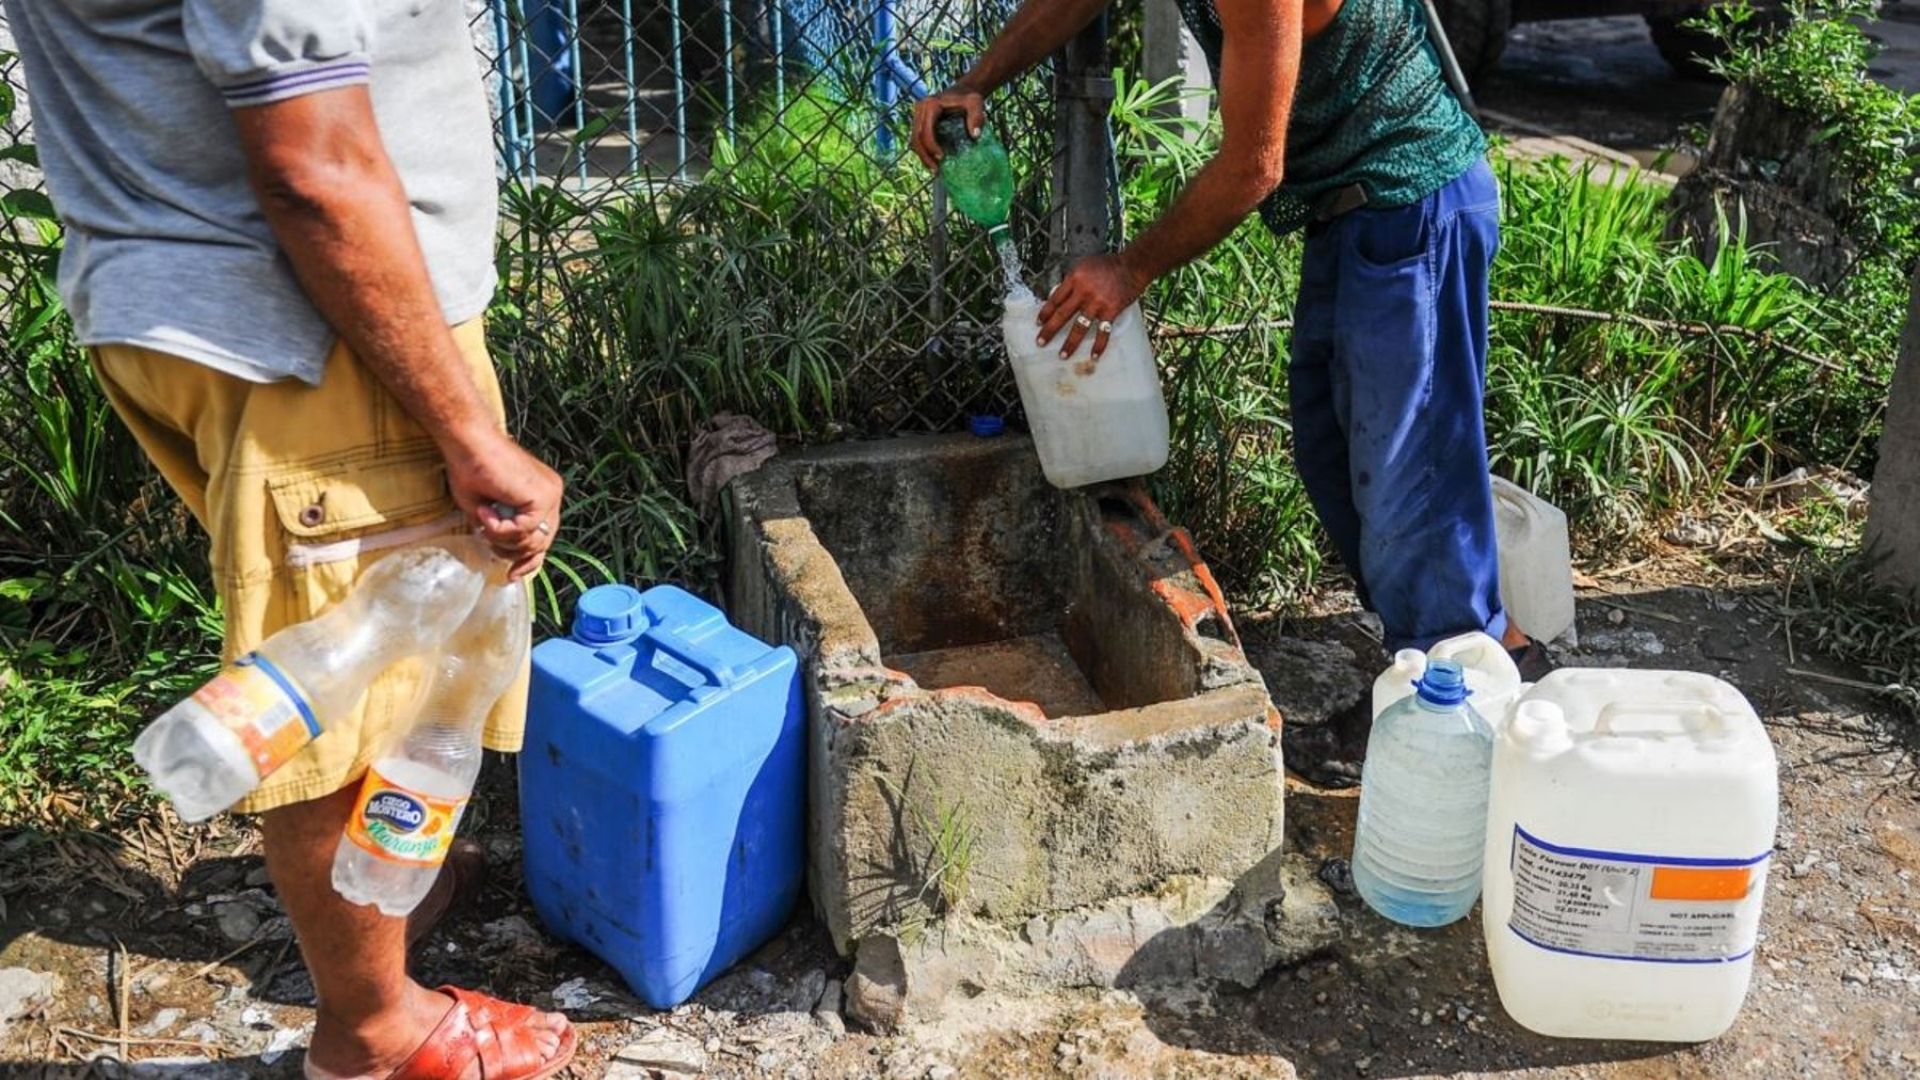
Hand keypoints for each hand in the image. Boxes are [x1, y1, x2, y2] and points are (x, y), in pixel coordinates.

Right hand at [441, 427, 563, 581]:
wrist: (468, 443)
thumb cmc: (470, 470)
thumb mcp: (489, 513)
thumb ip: (505, 533)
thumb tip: (511, 560)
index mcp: (542, 496)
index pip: (543, 537)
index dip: (528, 560)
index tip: (511, 574)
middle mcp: (552, 495)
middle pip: (541, 544)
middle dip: (512, 551)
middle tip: (488, 539)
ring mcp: (550, 495)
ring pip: (532, 542)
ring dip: (501, 537)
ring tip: (483, 517)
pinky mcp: (542, 496)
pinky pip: (523, 531)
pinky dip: (499, 528)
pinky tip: (485, 511)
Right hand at [910, 85, 986, 171]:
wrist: (963, 93)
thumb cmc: (969, 98)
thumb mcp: (976, 103)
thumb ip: (977, 117)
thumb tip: (975, 135)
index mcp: (930, 105)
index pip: (925, 130)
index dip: (931, 146)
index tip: (942, 158)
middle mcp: (920, 109)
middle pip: (916, 138)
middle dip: (925, 156)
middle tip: (936, 170)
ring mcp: (918, 116)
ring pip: (914, 140)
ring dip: (923, 156)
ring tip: (935, 170)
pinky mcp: (919, 122)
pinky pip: (918, 140)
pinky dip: (924, 152)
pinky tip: (933, 162)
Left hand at [1037, 252, 1148, 362]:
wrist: (1132, 266)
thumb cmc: (1109, 265)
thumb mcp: (1084, 265)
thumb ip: (1072, 281)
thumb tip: (1059, 297)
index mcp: (1074, 278)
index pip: (1055, 299)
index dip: (1045, 313)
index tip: (1039, 323)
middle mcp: (1083, 291)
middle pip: (1062, 314)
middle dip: (1050, 330)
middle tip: (1040, 342)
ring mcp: (1097, 302)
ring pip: (1080, 327)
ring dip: (1070, 343)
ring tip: (1063, 355)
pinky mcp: (1111, 310)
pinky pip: (1103, 331)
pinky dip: (1099, 345)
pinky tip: (1094, 356)